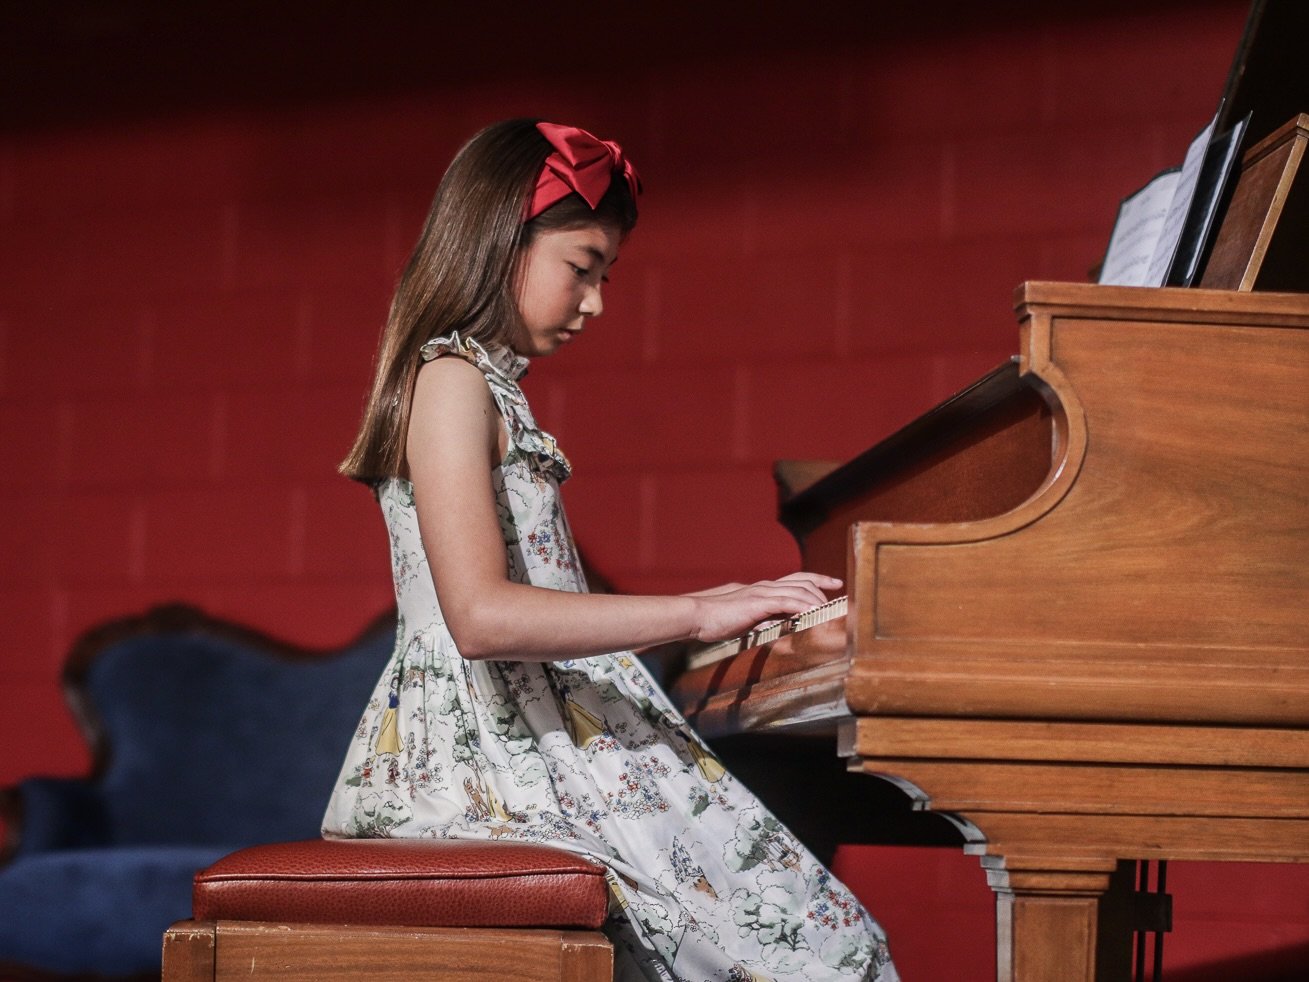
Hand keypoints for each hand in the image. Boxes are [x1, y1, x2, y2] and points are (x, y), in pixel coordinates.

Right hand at [685, 572, 841, 643]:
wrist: (697, 616)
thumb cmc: (716, 620)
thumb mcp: (745, 619)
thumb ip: (762, 619)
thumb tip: (779, 625)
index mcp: (762, 590)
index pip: (795, 579)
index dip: (816, 580)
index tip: (833, 584)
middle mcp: (765, 587)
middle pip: (802, 580)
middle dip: (823, 585)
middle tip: (839, 593)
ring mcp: (761, 592)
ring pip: (798, 590)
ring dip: (816, 600)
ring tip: (829, 611)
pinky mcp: (757, 602)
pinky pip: (786, 602)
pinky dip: (802, 606)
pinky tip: (813, 613)